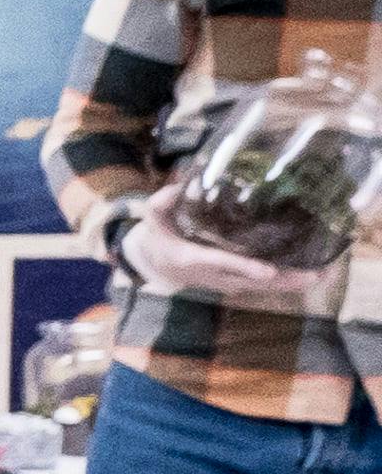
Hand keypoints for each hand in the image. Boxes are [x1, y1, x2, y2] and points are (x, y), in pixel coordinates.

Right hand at [121, 187, 338, 310]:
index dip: (244, 267)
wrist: (156, 265)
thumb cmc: (158, 238)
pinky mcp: (233, 283)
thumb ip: (160, 204)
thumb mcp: (152, 219)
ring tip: (319, 275)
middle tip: (311, 275)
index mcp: (190, 258)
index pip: (220, 263)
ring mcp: (224, 281)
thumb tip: (177, 187)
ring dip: (289, 283)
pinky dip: (284, 282)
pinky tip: (307, 275)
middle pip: (250, 280)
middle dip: (282, 280)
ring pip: (260, 286)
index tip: (267, 270)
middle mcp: (212, 275)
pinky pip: (261, 285)